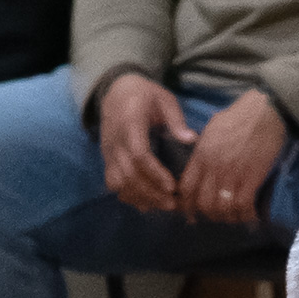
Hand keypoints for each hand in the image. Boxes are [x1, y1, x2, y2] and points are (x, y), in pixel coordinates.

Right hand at [97, 71, 196, 212]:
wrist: (115, 92)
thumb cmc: (144, 95)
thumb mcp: (164, 98)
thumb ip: (176, 119)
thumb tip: (191, 140)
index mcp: (130, 122)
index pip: (139, 154)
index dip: (155, 173)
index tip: (172, 186)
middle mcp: (116, 139)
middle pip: (129, 174)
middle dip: (151, 192)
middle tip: (172, 204)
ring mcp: (109, 151)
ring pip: (119, 182)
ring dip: (140, 197)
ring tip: (162, 206)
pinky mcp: (107, 159)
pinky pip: (113, 183)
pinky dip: (128, 195)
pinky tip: (146, 203)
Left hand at [174, 86, 289, 226]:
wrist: (265, 112)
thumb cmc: (238, 116)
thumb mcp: (212, 129)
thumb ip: (202, 149)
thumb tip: (199, 164)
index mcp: (202, 154)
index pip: (186, 187)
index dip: (186, 204)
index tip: (190, 212)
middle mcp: (214, 167)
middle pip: (203, 203)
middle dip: (207, 215)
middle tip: (214, 217)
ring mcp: (233, 174)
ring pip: (222, 208)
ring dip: (227, 217)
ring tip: (232, 217)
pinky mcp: (251, 178)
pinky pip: (243, 206)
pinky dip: (245, 215)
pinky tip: (248, 215)